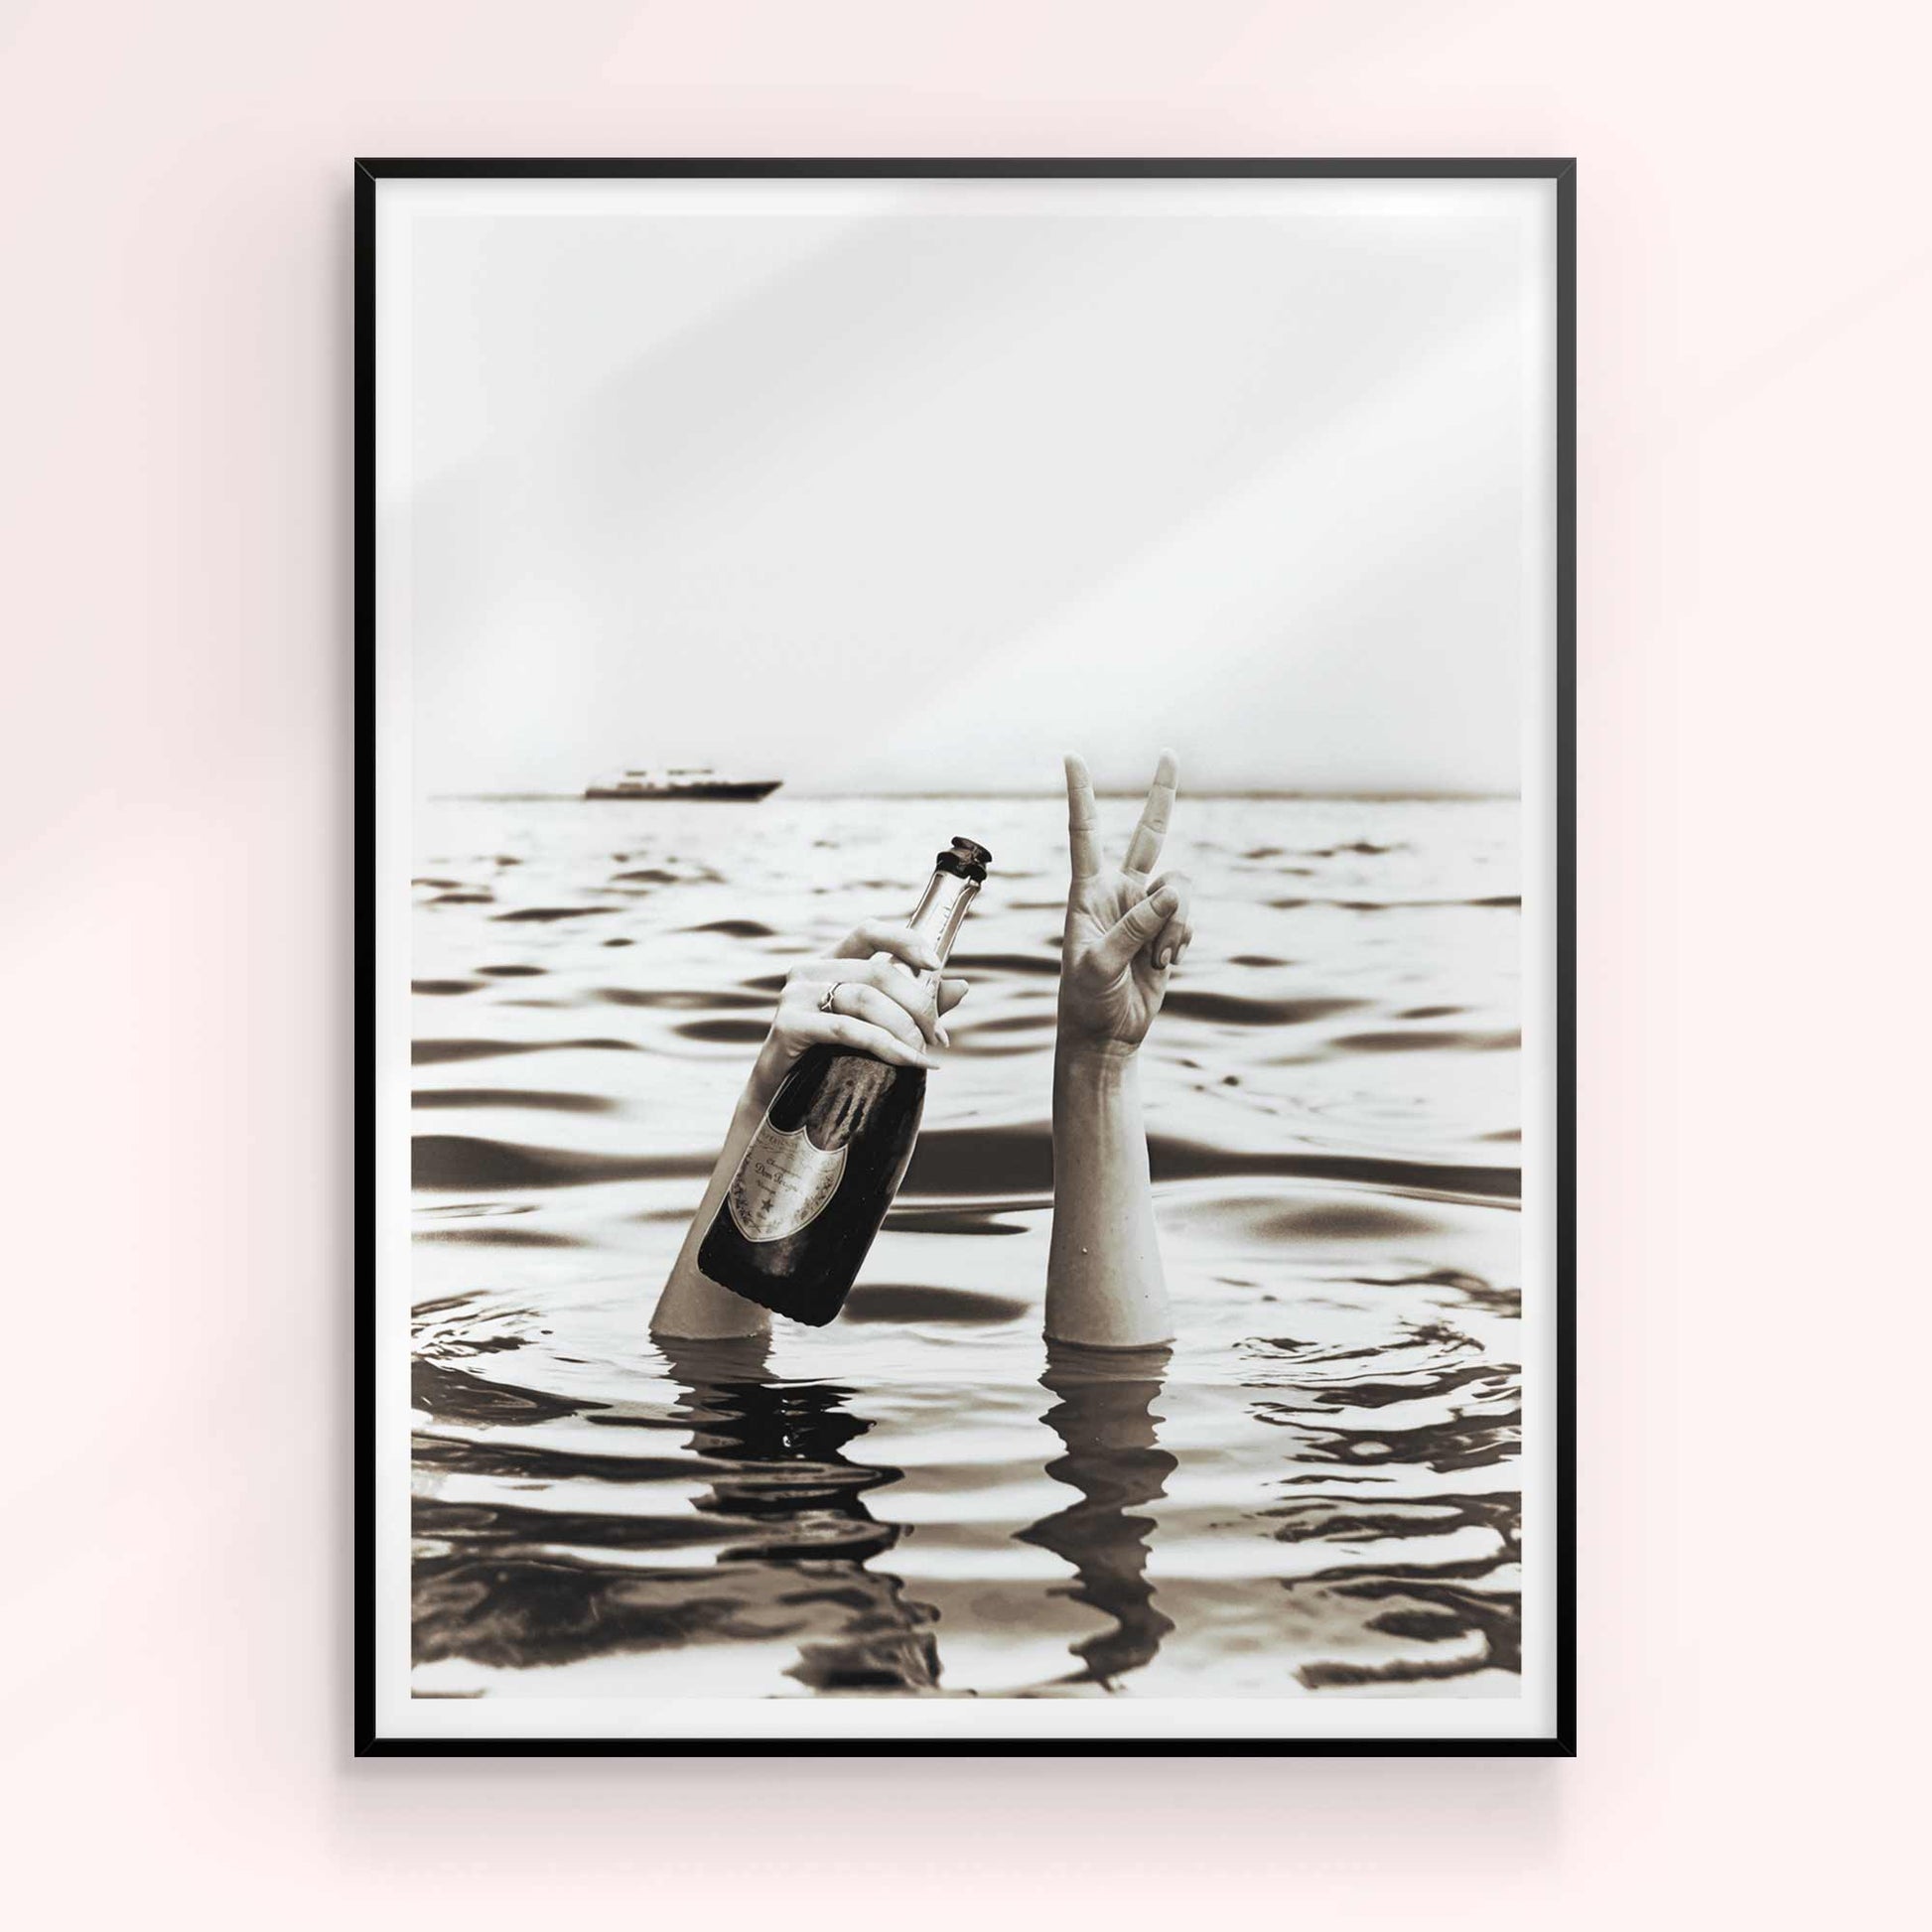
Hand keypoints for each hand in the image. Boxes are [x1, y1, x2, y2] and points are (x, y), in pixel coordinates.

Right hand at [746, 917, 969, 1106]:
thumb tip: (962, 987)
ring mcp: (795, 996)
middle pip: (877, 972)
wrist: (780, 1102)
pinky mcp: (788, 1025)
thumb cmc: (829, 1059)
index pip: (869, 931)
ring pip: (866, 1000)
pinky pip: (848, 1029)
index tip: (935, 964)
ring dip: (905, 1028)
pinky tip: (909, 1061)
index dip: (905, 941)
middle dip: (918, 1004)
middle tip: (938, 1036)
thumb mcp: (874, 1026)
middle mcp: (809, 971)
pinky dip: (885, 1046)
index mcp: (830, 962)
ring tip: (924, 1055)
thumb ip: (913, 1005)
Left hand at [1059, 750, 1192, 1051]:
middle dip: (1161, 795)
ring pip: (1180, 889)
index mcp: (1086, 892)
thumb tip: (1172, 892)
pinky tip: (1164, 964)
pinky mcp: (1168, 929)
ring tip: (1157, 959)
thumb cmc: (1087, 1001)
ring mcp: (1146, 909)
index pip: (1084, 834)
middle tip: (1169, 752)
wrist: (1107, 1035)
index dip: (1081, 795)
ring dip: (1175, 925)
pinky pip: (1188, 917)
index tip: (1072, 757)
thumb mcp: (1100, 965)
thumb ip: (1134, 928)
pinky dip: (1181, 940)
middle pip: (1147, 833)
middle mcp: (1118, 892)